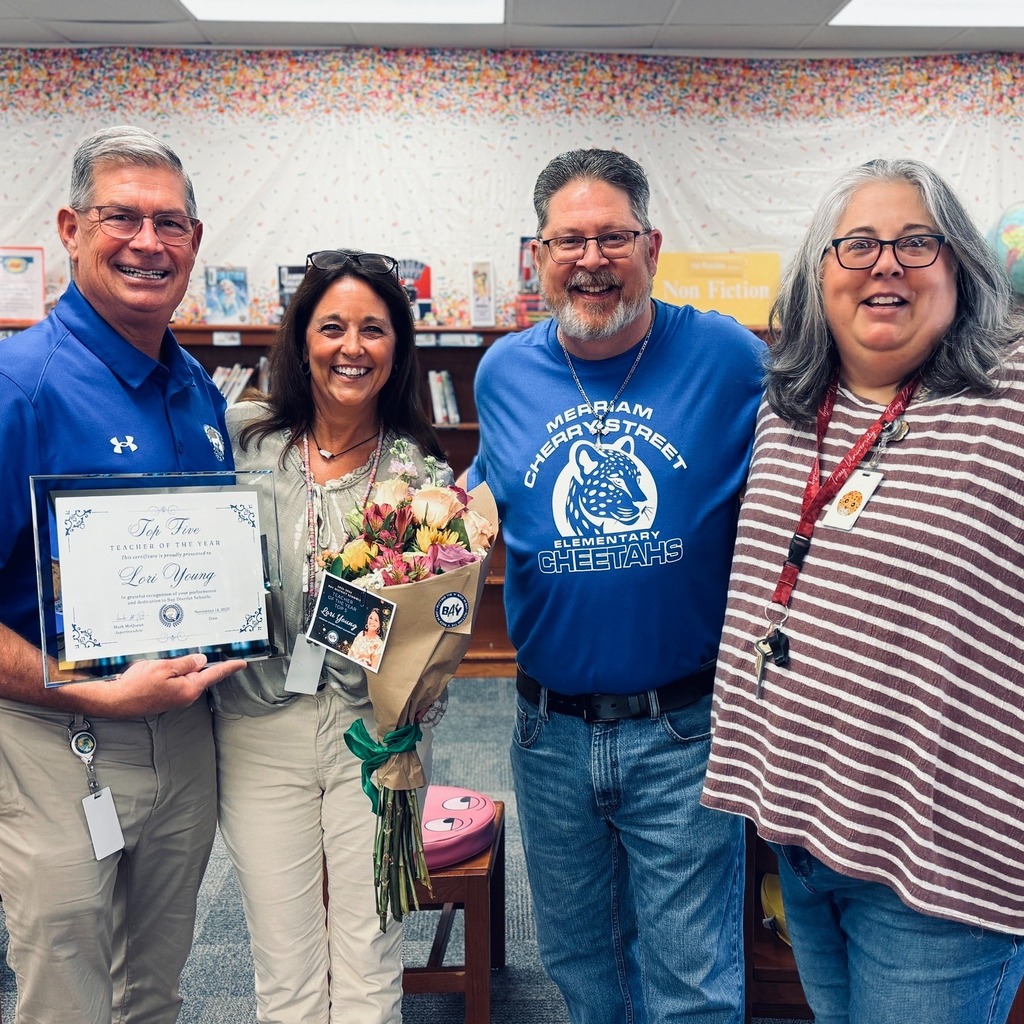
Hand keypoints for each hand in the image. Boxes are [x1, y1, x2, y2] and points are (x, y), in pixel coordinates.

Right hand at [64, 653, 245, 718]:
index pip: (214, 674)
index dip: (229, 667)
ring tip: (171, 659)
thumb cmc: (136, 685)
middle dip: (201, 663)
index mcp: (189, 689)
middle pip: (200, 675)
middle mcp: (185, 696)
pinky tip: (165, 667)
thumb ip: (185, 663)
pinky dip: (175, 673)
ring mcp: (175, 699)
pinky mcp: (166, 698)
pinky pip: (176, 682)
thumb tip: (201, 660)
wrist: (115, 701)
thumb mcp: (164, 667)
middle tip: (201, 649)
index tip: (242, 663)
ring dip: (184, 667)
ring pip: (187, 678)